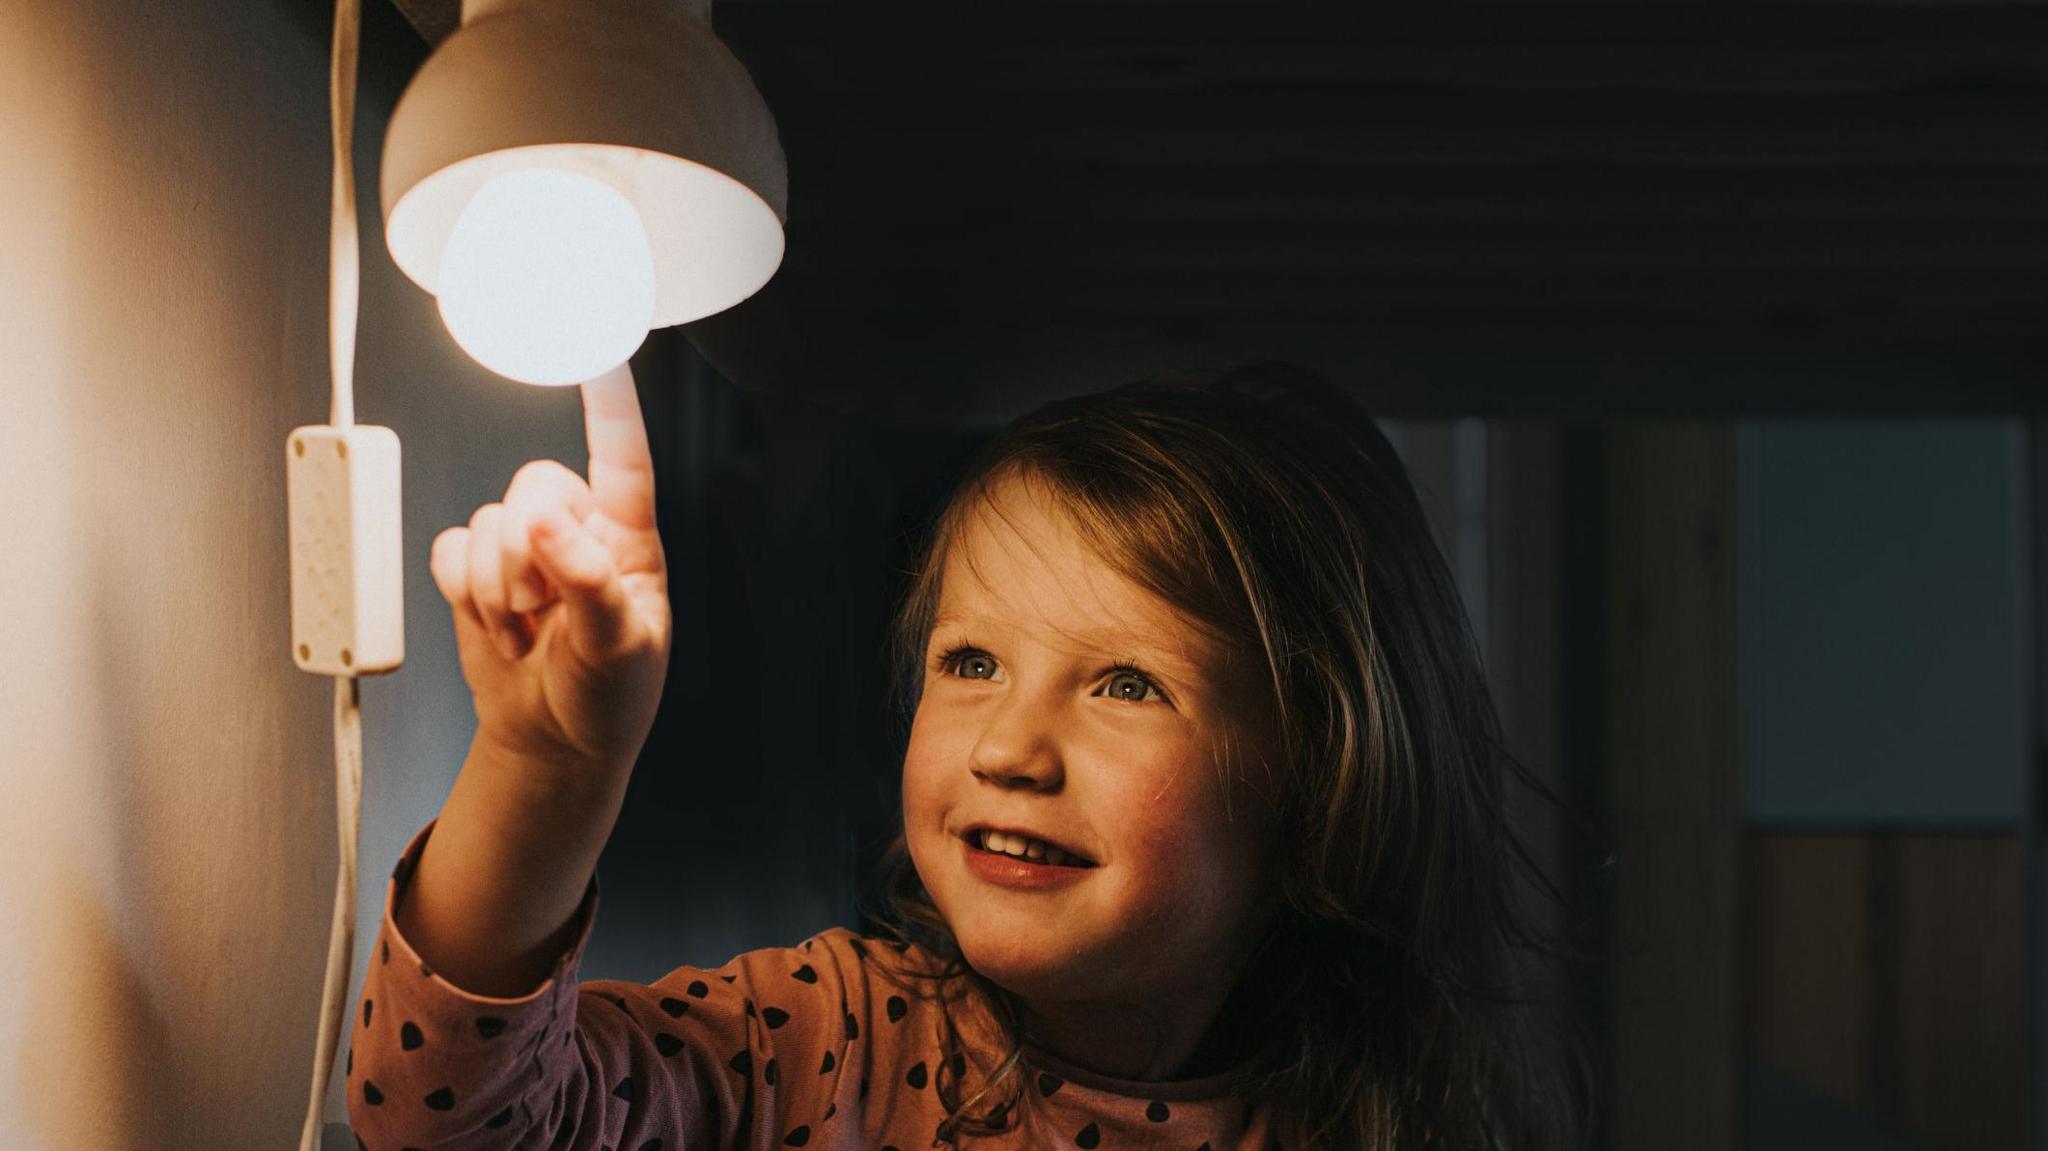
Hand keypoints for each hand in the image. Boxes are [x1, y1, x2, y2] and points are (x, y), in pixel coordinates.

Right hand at [428, 360, 671, 777]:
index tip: (601, 358)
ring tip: (528, 631)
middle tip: (544, 611)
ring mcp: (524, 548)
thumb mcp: (619, 649)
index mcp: (629, 538)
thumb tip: (548, 523)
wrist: (553, 741)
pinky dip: (462, 591)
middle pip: (533, 485)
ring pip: (485, 521)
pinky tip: (495, 624)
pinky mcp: (478, 569)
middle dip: (527, 554)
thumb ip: (589, 582)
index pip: (622, 459)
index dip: (610, 408)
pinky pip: (448, 548)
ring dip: (497, 589)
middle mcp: (578, 529)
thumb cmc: (607, 696)